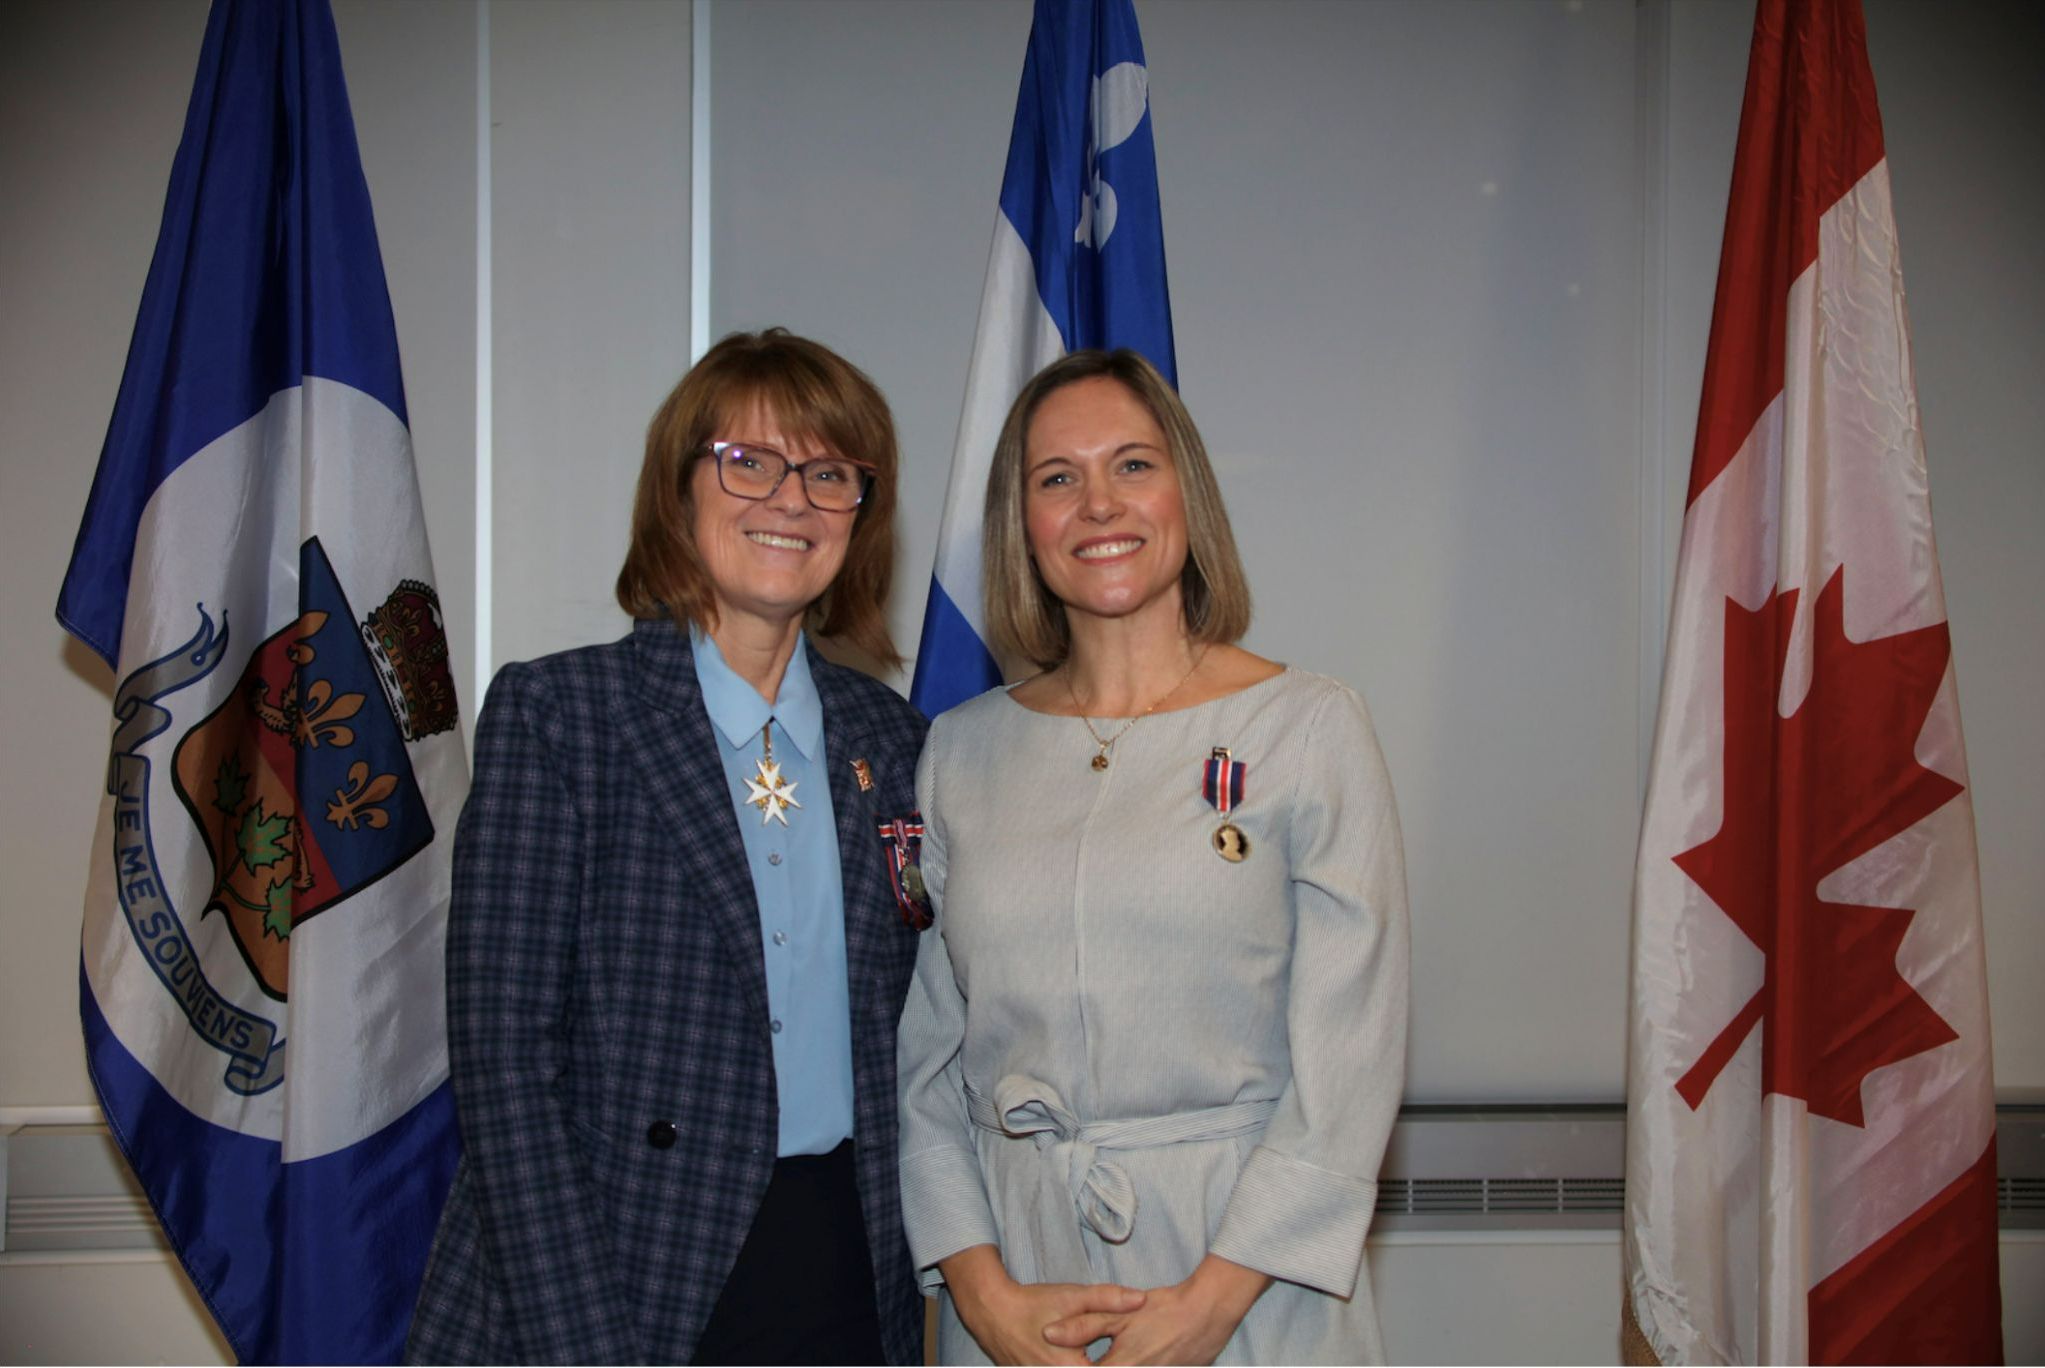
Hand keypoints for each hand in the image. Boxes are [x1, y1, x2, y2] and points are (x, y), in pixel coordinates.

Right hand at [940, 1244, 1147, 1364]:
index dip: (1126, 1363)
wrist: (993, 1311)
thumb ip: (1109, 1299)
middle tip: (1118, 1352)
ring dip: (1089, 1363)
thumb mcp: (1073, 1297)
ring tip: (1096, 1353)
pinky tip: (1077, 1356)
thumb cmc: (1034, 1304)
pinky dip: (1072, 1366)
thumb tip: (1141, 1300)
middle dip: (1108, 1362)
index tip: (1138, 1356)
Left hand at [1042, 1255, 1271, 1365]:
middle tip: (1101, 1349)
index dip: (1072, 1365)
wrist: (1208, 1312)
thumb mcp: (1119, 1314)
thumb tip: (1048, 1334)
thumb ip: (1083, 1326)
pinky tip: (1145, 1351)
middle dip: (1095, 1363)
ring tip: (1122, 1349)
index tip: (1060, 1362)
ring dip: (1118, 1363)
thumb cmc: (1164, 1311)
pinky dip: (1140, 1364)